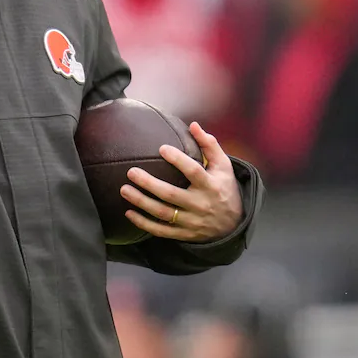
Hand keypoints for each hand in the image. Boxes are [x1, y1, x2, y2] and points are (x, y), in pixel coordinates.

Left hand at [120, 122, 242, 242]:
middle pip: (171, 194)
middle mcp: (200, 204)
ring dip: (141, 202)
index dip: (178, 160)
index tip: (161, 148)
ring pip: (162, 213)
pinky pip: (161, 230)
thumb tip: (193, 125)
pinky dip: (143, 223)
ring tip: (124, 189)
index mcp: (210, 185)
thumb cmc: (224, 187)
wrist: (233, 224)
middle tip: (131, 171)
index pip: (194, 171)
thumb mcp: (223, 166)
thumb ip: (209, 145)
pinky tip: (128, 213)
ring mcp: (191, 221)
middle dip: (149, 184)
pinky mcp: (183, 233)